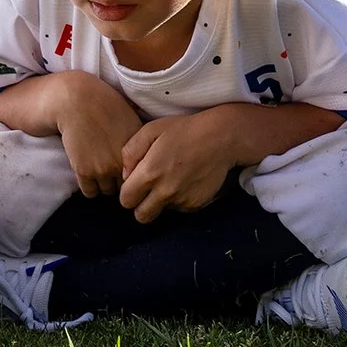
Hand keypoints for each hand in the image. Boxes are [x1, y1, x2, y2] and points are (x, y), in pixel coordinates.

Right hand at [51, 72, 145, 197]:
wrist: (77, 101)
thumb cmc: (105, 105)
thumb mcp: (131, 119)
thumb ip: (139, 141)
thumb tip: (148, 155)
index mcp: (137, 150)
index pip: (141, 175)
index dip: (134, 174)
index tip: (128, 170)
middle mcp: (123, 162)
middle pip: (126, 187)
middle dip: (120, 181)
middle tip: (112, 172)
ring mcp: (103, 169)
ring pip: (107, 192)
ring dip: (104, 185)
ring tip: (99, 172)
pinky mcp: (84, 171)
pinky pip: (90, 192)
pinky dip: (90, 187)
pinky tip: (88, 175)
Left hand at [119, 111, 237, 221]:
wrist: (221, 137)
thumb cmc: (184, 129)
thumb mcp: (151, 130)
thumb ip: (130, 152)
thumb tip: (125, 175)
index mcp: (149, 174)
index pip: (126, 201)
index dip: (128, 193)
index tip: (135, 183)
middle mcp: (164, 192)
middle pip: (141, 216)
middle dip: (141, 205)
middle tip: (149, 189)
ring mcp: (182, 200)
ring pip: (162, 211)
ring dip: (162, 201)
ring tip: (172, 178)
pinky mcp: (196, 204)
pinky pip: (180, 208)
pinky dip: (179, 199)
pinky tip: (186, 180)